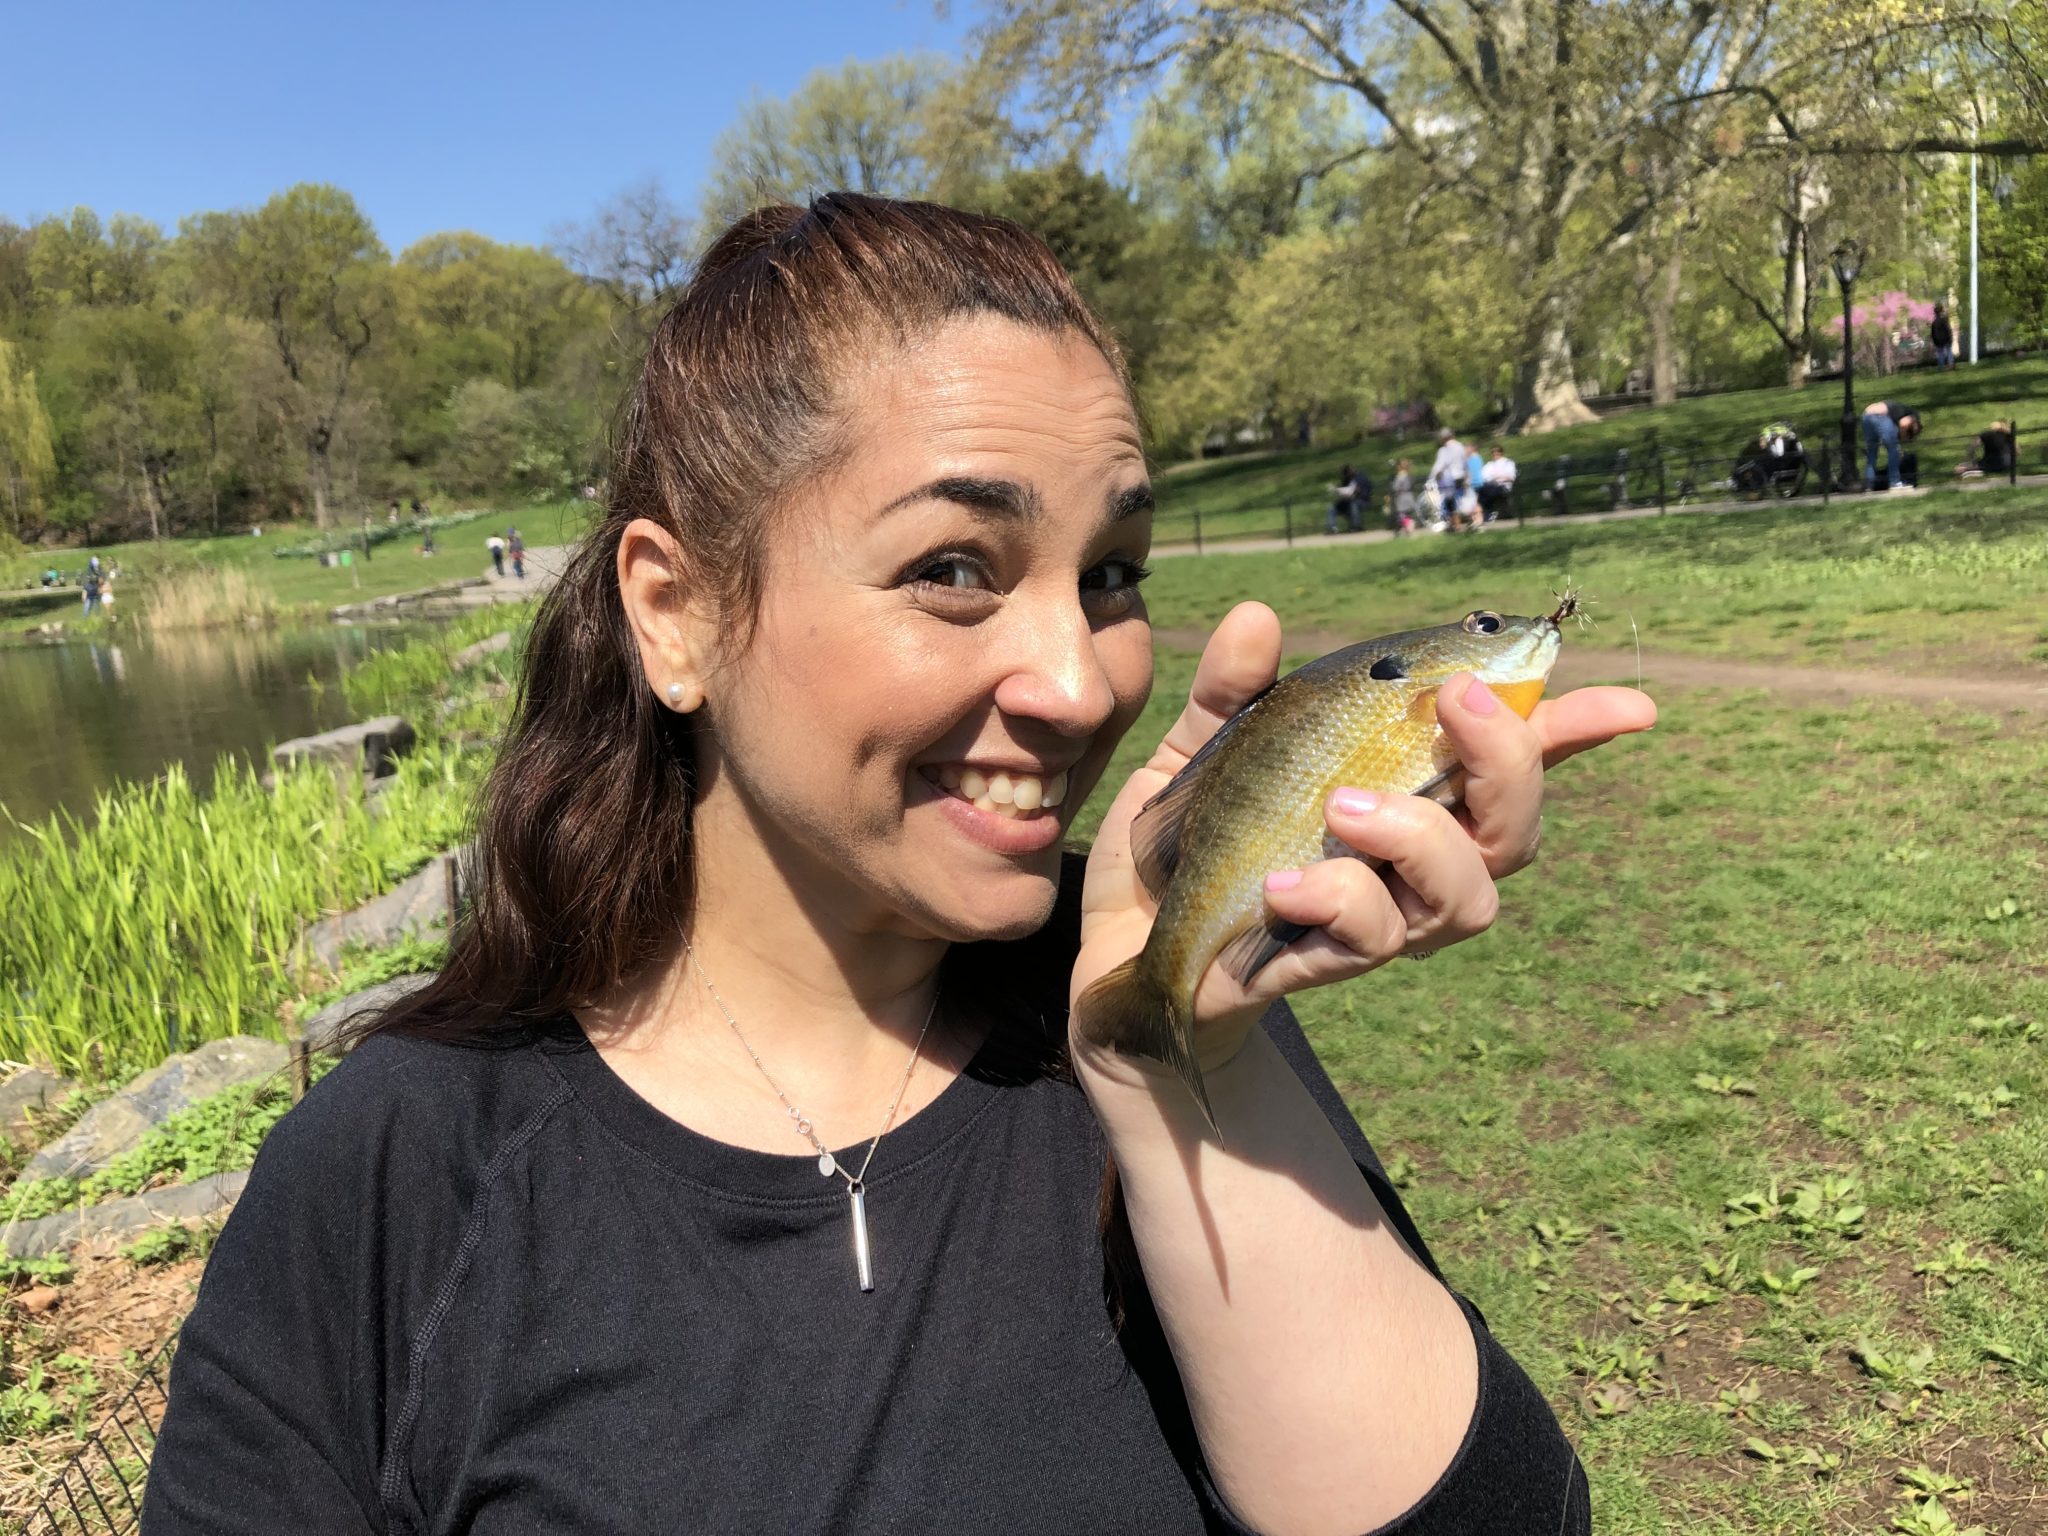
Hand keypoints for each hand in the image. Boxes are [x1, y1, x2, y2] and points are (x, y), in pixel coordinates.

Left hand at [1071, 603, 1656, 1079]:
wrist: (1127, 943)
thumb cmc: (1187, 844)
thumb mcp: (1202, 751)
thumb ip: (1233, 690)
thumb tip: (1256, 618)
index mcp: (1401, 788)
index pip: (1510, 759)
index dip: (1576, 730)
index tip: (1632, 706)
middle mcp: (1412, 860)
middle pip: (1515, 825)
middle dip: (1511, 760)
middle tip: (1454, 703)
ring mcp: (1381, 917)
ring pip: (1468, 893)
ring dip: (1422, 835)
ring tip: (1345, 806)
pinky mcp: (1328, 965)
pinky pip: (1372, 936)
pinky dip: (1336, 896)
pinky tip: (1282, 879)